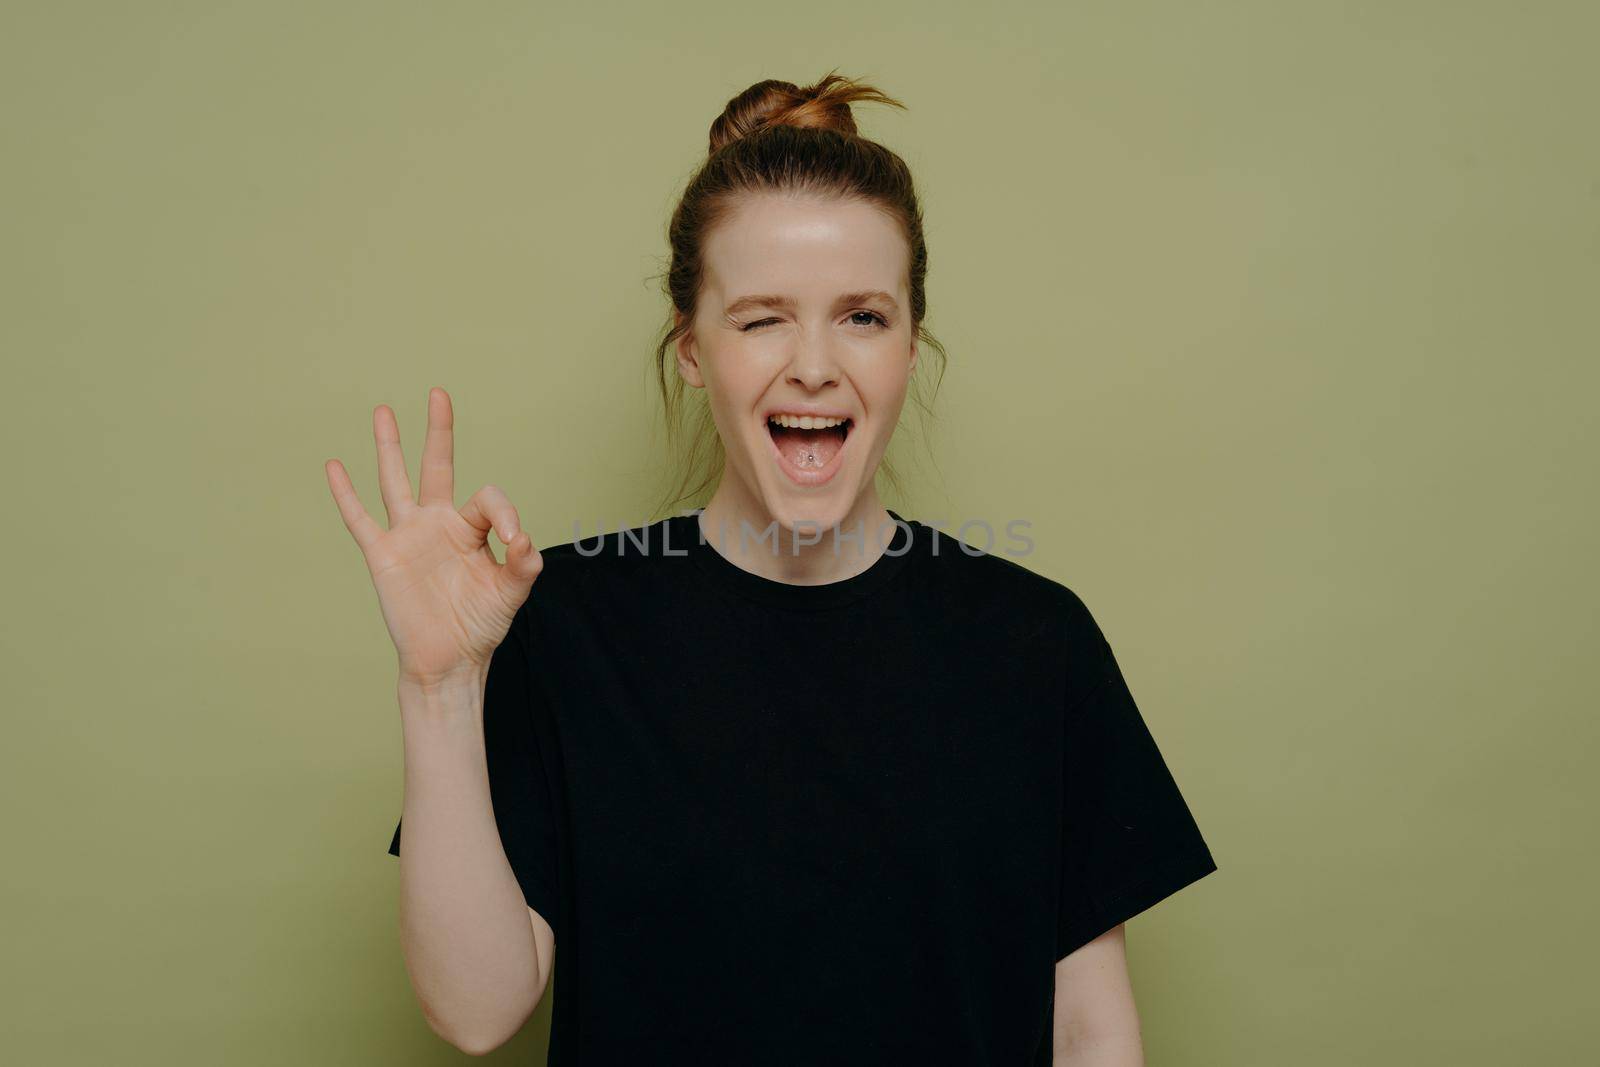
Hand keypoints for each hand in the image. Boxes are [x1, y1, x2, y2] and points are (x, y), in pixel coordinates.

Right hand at [325, 387, 542, 687]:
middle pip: (437, 466)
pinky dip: (346, 494)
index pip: (486, 498)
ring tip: (383, 410)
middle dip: (439, 431)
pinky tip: (334, 466)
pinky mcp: (384, 555)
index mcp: (471, 529)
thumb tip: (524, 539)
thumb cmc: (480, 625)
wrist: (448, 660)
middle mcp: (439, 524)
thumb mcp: (510, 593)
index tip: (513, 540)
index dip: (504, 512)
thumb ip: (522, 565)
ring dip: (390, 446)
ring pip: (395, 481)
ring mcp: (409, 536)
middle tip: (439, 393)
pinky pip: (361, 519)